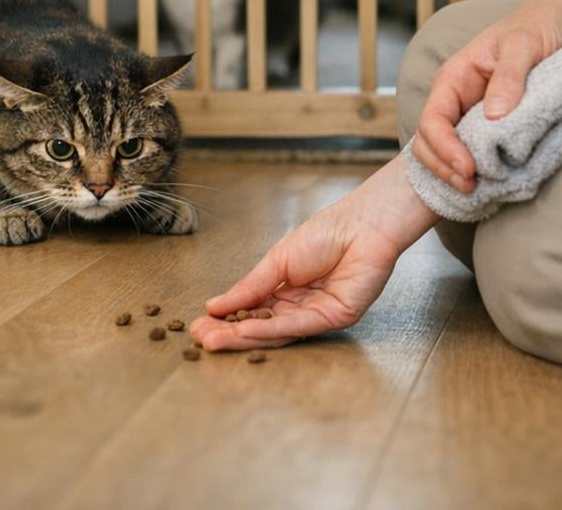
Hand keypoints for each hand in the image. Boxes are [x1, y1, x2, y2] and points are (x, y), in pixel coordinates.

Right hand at [189, 156, 437, 350]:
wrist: (362, 223)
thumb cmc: (327, 233)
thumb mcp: (277, 260)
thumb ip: (251, 286)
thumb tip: (216, 305)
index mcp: (286, 291)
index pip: (251, 311)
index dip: (225, 319)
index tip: (199, 324)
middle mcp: (300, 307)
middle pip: (260, 327)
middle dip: (229, 334)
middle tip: (200, 339)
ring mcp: (317, 315)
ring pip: (275, 333)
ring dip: (243, 337)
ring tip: (213, 339)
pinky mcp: (335, 318)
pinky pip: (297, 327)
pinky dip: (269, 329)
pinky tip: (245, 329)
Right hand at [412, 0, 561, 193]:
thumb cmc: (542, 22)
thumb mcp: (525, 44)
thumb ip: (508, 77)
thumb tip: (493, 117)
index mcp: (456, 76)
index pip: (432, 120)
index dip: (443, 149)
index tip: (468, 170)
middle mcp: (460, 97)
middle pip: (429, 141)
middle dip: (443, 168)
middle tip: (471, 188)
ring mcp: (476, 113)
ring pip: (448, 150)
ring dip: (455, 173)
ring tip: (479, 190)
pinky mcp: (497, 125)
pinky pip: (477, 151)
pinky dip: (478, 170)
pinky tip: (494, 182)